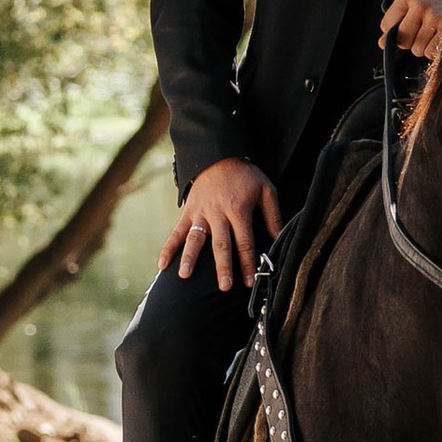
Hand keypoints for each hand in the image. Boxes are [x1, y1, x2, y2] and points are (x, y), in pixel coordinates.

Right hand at [164, 156, 281, 291]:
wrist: (218, 154)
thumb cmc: (245, 175)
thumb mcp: (265, 189)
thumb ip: (273, 216)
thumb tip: (279, 240)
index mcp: (238, 209)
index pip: (245, 241)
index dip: (248, 263)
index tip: (250, 282)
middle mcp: (218, 213)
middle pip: (221, 244)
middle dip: (223, 267)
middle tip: (224, 287)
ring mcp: (200, 213)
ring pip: (195, 239)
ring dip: (190, 258)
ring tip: (185, 276)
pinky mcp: (188, 212)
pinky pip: (176, 231)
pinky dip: (168, 247)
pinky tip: (162, 265)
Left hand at [379, 0, 441, 62]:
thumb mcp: (420, 4)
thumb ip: (399, 23)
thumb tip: (382, 44)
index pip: (386, 25)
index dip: (397, 32)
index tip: (411, 27)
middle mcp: (421, 3)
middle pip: (401, 40)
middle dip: (412, 42)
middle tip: (427, 30)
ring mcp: (434, 16)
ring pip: (417, 49)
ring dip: (427, 47)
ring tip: (439, 32)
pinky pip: (431, 53)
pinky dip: (438, 51)